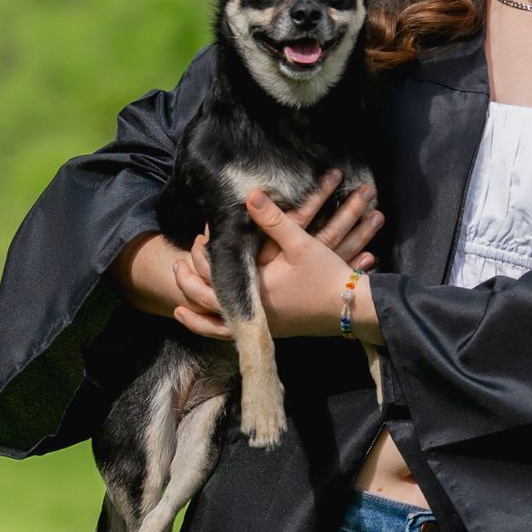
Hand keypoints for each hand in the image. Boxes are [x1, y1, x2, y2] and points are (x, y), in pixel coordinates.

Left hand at [166, 174, 383, 342]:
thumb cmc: (327, 276)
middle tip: (177, 264)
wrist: (354, 309)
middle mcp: (253, 312)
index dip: (203, 252)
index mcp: (254, 289)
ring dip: (196, 314)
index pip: (214, 271)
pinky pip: (232, 336)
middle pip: (205, 300)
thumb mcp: (301, 243)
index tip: (203, 234)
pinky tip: (214, 326)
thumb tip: (250, 194)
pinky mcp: (270, 331)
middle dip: (188, 281)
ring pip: (215, 326)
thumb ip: (273, 219)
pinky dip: (216, 332)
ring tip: (180, 306)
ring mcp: (261, 326)